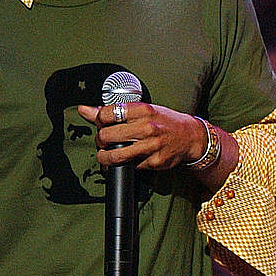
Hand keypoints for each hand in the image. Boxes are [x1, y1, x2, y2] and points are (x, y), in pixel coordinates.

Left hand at [77, 102, 205, 169]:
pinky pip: (130, 166)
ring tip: (106, 156)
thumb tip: (84, 110)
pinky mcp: (154, 161)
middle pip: (106, 136)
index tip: (103, 124)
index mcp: (143, 110)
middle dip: (100, 141)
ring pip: (114, 155)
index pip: (106, 114)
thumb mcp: (143, 111)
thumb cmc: (164, 121)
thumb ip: (113, 111)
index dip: (99, 120)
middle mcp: (147, 127)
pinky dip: (125, 165)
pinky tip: (127, 160)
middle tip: (104, 142)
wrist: (191, 136)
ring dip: (105, 158)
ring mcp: (151, 145)